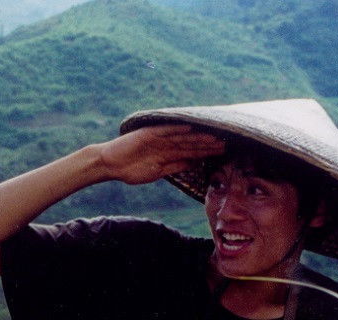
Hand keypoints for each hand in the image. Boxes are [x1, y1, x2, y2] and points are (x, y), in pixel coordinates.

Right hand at [96, 124, 224, 184]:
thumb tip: (195, 164)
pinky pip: (165, 130)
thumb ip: (176, 167)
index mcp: (169, 154)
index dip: (207, 152)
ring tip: (214, 137)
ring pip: (182, 137)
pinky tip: (190, 129)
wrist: (111, 165)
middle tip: (227, 142)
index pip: (192, 152)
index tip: (223, 152)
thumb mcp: (158, 172)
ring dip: (197, 137)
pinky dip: (177, 129)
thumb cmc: (131, 171)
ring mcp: (158, 138)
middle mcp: (166, 144)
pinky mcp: (148, 134)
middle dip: (207, 144)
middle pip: (190, 143)